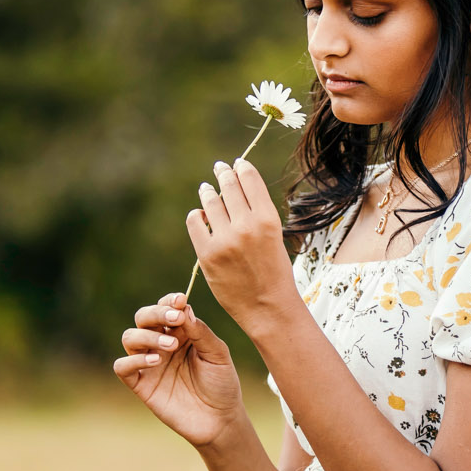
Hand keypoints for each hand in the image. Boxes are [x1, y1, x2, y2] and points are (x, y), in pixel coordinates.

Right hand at [112, 291, 244, 446]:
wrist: (220, 420)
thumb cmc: (221, 384)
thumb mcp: (218, 354)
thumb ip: (200, 332)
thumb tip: (184, 309)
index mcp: (180, 333)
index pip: (166, 308)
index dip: (169, 301)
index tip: (181, 300)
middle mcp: (161, 344)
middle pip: (143, 317)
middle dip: (156, 313)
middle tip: (175, 319)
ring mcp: (149, 364)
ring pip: (130, 338)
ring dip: (147, 336)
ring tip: (171, 347)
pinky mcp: (141, 385)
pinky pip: (123, 367)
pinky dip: (133, 360)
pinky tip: (155, 361)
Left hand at [190, 156, 297, 328]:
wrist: (267, 307)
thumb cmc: (274, 273)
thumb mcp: (274, 238)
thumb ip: (257, 215)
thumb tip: (236, 190)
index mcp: (268, 219)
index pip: (249, 180)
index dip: (241, 167)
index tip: (236, 164)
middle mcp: (247, 225)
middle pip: (229, 187)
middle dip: (223, 173)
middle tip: (220, 168)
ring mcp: (225, 240)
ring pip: (211, 202)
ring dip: (208, 192)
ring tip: (207, 189)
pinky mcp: (208, 254)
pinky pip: (195, 222)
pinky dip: (197, 215)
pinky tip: (200, 215)